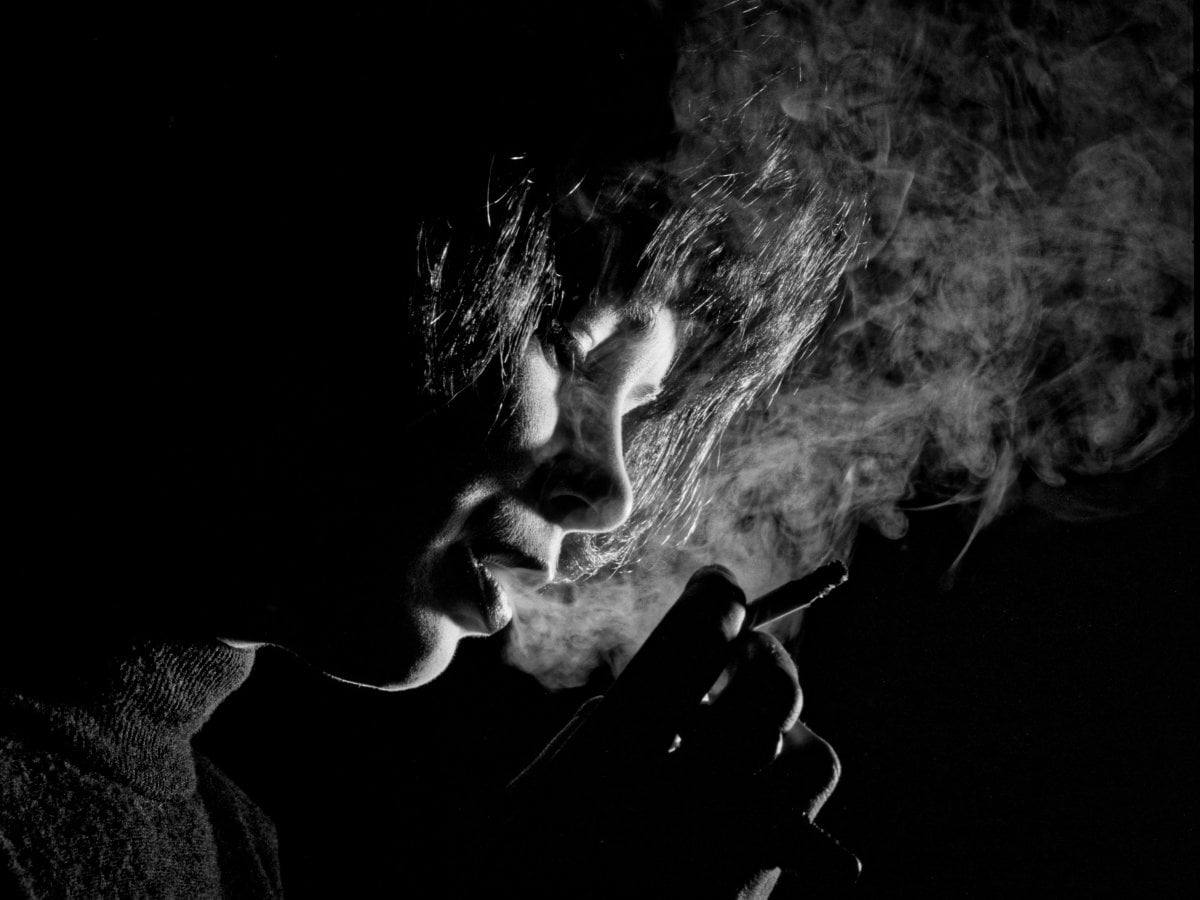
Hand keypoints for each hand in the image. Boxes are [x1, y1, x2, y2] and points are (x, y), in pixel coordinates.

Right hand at [485, 566, 858, 898]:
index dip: (715, 600)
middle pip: (771, 690)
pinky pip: (807, 823)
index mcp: (613, 764)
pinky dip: (790, 794)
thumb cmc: (523, 872)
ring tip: (747, 735)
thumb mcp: (535, 797)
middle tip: (740, 653)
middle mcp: (689, 801)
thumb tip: (675, 691)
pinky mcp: (754, 890)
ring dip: (789, 730)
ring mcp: (737, 854)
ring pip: (813, 755)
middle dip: (763, 656)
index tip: (718, 588)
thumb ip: (604, 734)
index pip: (692, 646)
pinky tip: (749, 798)